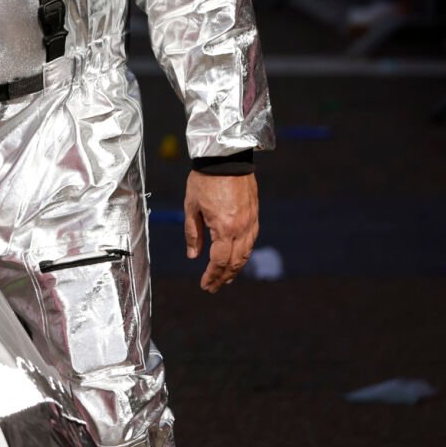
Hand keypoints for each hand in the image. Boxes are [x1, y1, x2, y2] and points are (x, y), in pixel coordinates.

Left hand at [184, 171, 259, 292]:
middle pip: (234, 262)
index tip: (205, 285)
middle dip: (223, 277)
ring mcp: (250, 222)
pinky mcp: (255, 215)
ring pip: (245, 253)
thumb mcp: (191, 207)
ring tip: (224, 277)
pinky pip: (250, 241)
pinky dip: (243, 254)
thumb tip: (193, 256)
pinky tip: (235, 258)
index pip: (218, 261)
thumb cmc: (203, 181)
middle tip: (213, 287)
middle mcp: (241, 229)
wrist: (226, 159)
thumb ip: (193, 233)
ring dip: (235, 268)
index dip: (212, 276)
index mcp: (223, 228)